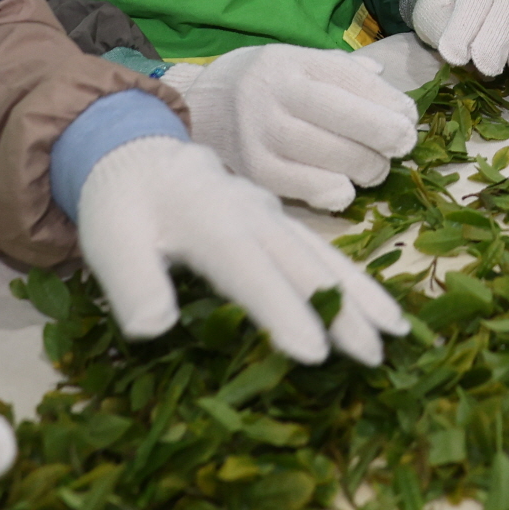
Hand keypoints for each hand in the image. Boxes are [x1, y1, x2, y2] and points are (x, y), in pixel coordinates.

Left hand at [75, 135, 410, 360]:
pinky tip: (378, 305)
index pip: (252, 272)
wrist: (140, 156)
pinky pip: (323, 250)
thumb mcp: (110, 243)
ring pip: (325, 255)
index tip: (314, 354)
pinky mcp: (281, 223)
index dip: (283, 311)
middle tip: (377, 353)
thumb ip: (131, 283)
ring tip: (398, 329)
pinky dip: (356, 278)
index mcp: (212, 224)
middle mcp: (253, 217)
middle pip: (305, 264)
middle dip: (343, 308)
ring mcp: (272, 217)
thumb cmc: (123, 207)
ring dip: (363, 292)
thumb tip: (151, 327)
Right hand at [174, 43, 418, 212]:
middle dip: (385, 136)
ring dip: (365, 166)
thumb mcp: (295, 60)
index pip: (349, 80)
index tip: (410, 117)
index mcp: (291, 63)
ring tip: (376, 168)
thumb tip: (385, 82)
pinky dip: (332, 191)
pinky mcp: (252, 170)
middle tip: (402, 146)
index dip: (388, 103)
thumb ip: (340, 70)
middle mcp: (275, 96)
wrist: (196, 108)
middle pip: (343, 118)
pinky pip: (301, 186)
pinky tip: (345, 190)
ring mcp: (261, 135)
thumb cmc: (261, 83)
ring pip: (327, 154)